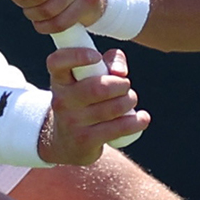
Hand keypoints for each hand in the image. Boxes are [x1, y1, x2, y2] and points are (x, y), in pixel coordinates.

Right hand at [36, 43, 147, 165]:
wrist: (67, 143)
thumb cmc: (84, 102)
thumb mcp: (88, 80)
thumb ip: (108, 62)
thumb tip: (120, 71)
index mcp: (60, 80)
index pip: (57, 62)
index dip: (77, 55)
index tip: (97, 56)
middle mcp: (62, 101)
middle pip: (99, 87)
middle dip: (121, 84)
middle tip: (125, 86)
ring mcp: (72, 122)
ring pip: (113, 107)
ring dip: (130, 100)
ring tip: (130, 100)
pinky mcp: (86, 140)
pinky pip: (120, 127)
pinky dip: (137, 121)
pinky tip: (142, 118)